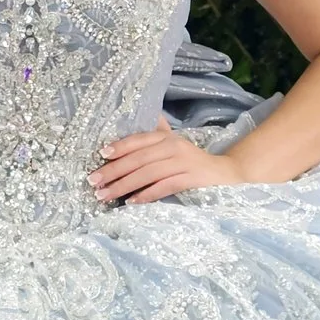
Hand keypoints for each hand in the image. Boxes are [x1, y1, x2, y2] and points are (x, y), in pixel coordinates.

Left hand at [90, 121, 245, 202]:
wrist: (226, 173)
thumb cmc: (192, 161)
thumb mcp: (174, 144)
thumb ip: (156, 134)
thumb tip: (138, 118)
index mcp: (166, 138)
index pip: (138, 140)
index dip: (119, 147)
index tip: (100, 155)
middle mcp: (174, 147)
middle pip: (139, 158)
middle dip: (113, 170)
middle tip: (93, 181)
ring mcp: (183, 163)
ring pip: (148, 173)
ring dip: (124, 185)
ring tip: (105, 195)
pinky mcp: (191, 179)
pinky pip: (164, 187)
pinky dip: (147, 194)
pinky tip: (132, 202)